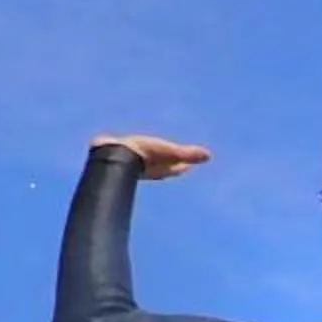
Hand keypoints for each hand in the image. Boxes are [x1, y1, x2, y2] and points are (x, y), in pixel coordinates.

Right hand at [90, 134, 211, 180]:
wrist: (112, 152)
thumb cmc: (142, 152)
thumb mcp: (169, 151)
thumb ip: (187, 154)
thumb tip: (208, 156)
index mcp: (163, 168)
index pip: (177, 168)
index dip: (184, 165)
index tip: (189, 165)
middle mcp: (150, 170)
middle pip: (164, 169)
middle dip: (172, 166)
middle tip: (177, 163)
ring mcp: (136, 166)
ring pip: (149, 165)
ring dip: (154, 162)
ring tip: (153, 158)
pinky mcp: (121, 161)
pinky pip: (133, 159)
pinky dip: (136, 157)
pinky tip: (129, 153)